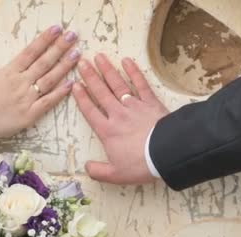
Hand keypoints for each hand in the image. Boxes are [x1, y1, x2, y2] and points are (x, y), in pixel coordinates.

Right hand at [0, 25, 79, 138]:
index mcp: (8, 71)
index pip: (31, 51)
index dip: (45, 39)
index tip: (57, 29)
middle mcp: (20, 82)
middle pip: (44, 61)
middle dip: (60, 47)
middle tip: (73, 36)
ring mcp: (25, 98)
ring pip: (50, 79)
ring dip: (64, 66)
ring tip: (77, 54)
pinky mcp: (27, 115)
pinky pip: (48, 102)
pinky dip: (60, 93)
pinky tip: (71, 84)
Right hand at [73, 54, 168, 184]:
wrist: (166, 153)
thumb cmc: (141, 164)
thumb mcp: (115, 175)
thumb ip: (98, 171)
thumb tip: (87, 167)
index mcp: (107, 131)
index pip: (90, 111)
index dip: (81, 98)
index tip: (74, 85)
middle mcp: (118, 115)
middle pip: (101, 93)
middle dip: (90, 77)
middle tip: (82, 63)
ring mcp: (134, 106)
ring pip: (117, 85)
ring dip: (107, 70)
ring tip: (98, 57)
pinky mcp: (151, 103)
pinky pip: (141, 84)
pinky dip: (134, 72)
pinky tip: (127, 61)